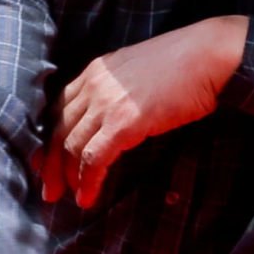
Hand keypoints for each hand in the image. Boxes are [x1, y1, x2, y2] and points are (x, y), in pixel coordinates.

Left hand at [38, 15, 246, 205]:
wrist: (210, 55)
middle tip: (49, 188)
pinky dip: (88, 181)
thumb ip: (116, 91)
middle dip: (50, 164)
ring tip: (69, 197)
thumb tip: (110, 118)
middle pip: (58, 130)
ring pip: (71, 147)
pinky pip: (94, 158)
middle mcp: (93, 86)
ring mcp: (106, 104)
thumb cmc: (184, 64)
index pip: (58, 109)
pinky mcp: (123, 122)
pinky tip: (87, 198)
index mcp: (94, 71)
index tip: (43, 161)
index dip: (49, 138)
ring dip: (67, 177)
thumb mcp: (136, 71)